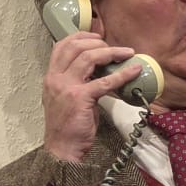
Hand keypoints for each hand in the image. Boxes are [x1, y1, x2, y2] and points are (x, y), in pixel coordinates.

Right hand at [42, 31, 141, 161]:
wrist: (62, 148)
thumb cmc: (67, 126)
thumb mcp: (66, 98)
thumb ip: (77, 83)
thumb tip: (100, 73)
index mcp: (51, 76)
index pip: (61, 45)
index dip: (80, 36)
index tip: (97, 37)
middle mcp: (55, 78)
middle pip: (75, 46)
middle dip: (98, 42)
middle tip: (114, 48)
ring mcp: (66, 87)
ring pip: (89, 57)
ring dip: (111, 52)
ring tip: (126, 53)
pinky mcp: (80, 98)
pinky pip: (105, 81)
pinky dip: (122, 74)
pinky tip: (134, 71)